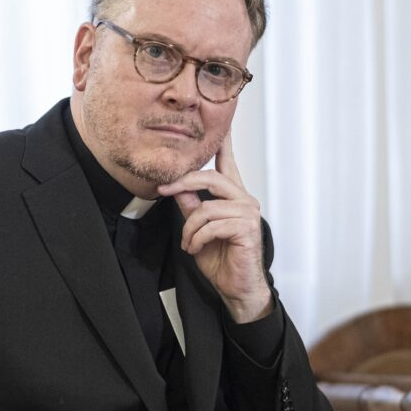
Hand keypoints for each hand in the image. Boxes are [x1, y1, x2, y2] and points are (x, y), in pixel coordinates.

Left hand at [157, 133, 271, 322]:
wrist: (236, 287)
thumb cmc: (221, 259)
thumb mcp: (197, 229)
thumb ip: (190, 206)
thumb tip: (176, 187)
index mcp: (233, 196)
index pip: (228, 163)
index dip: (223, 143)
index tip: (221, 124)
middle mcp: (244, 200)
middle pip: (211, 177)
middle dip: (183, 182)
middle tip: (163, 189)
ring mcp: (248, 213)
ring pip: (206, 207)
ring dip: (189, 228)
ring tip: (188, 243)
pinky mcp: (247, 228)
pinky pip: (212, 225)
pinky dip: (197, 238)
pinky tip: (196, 248)